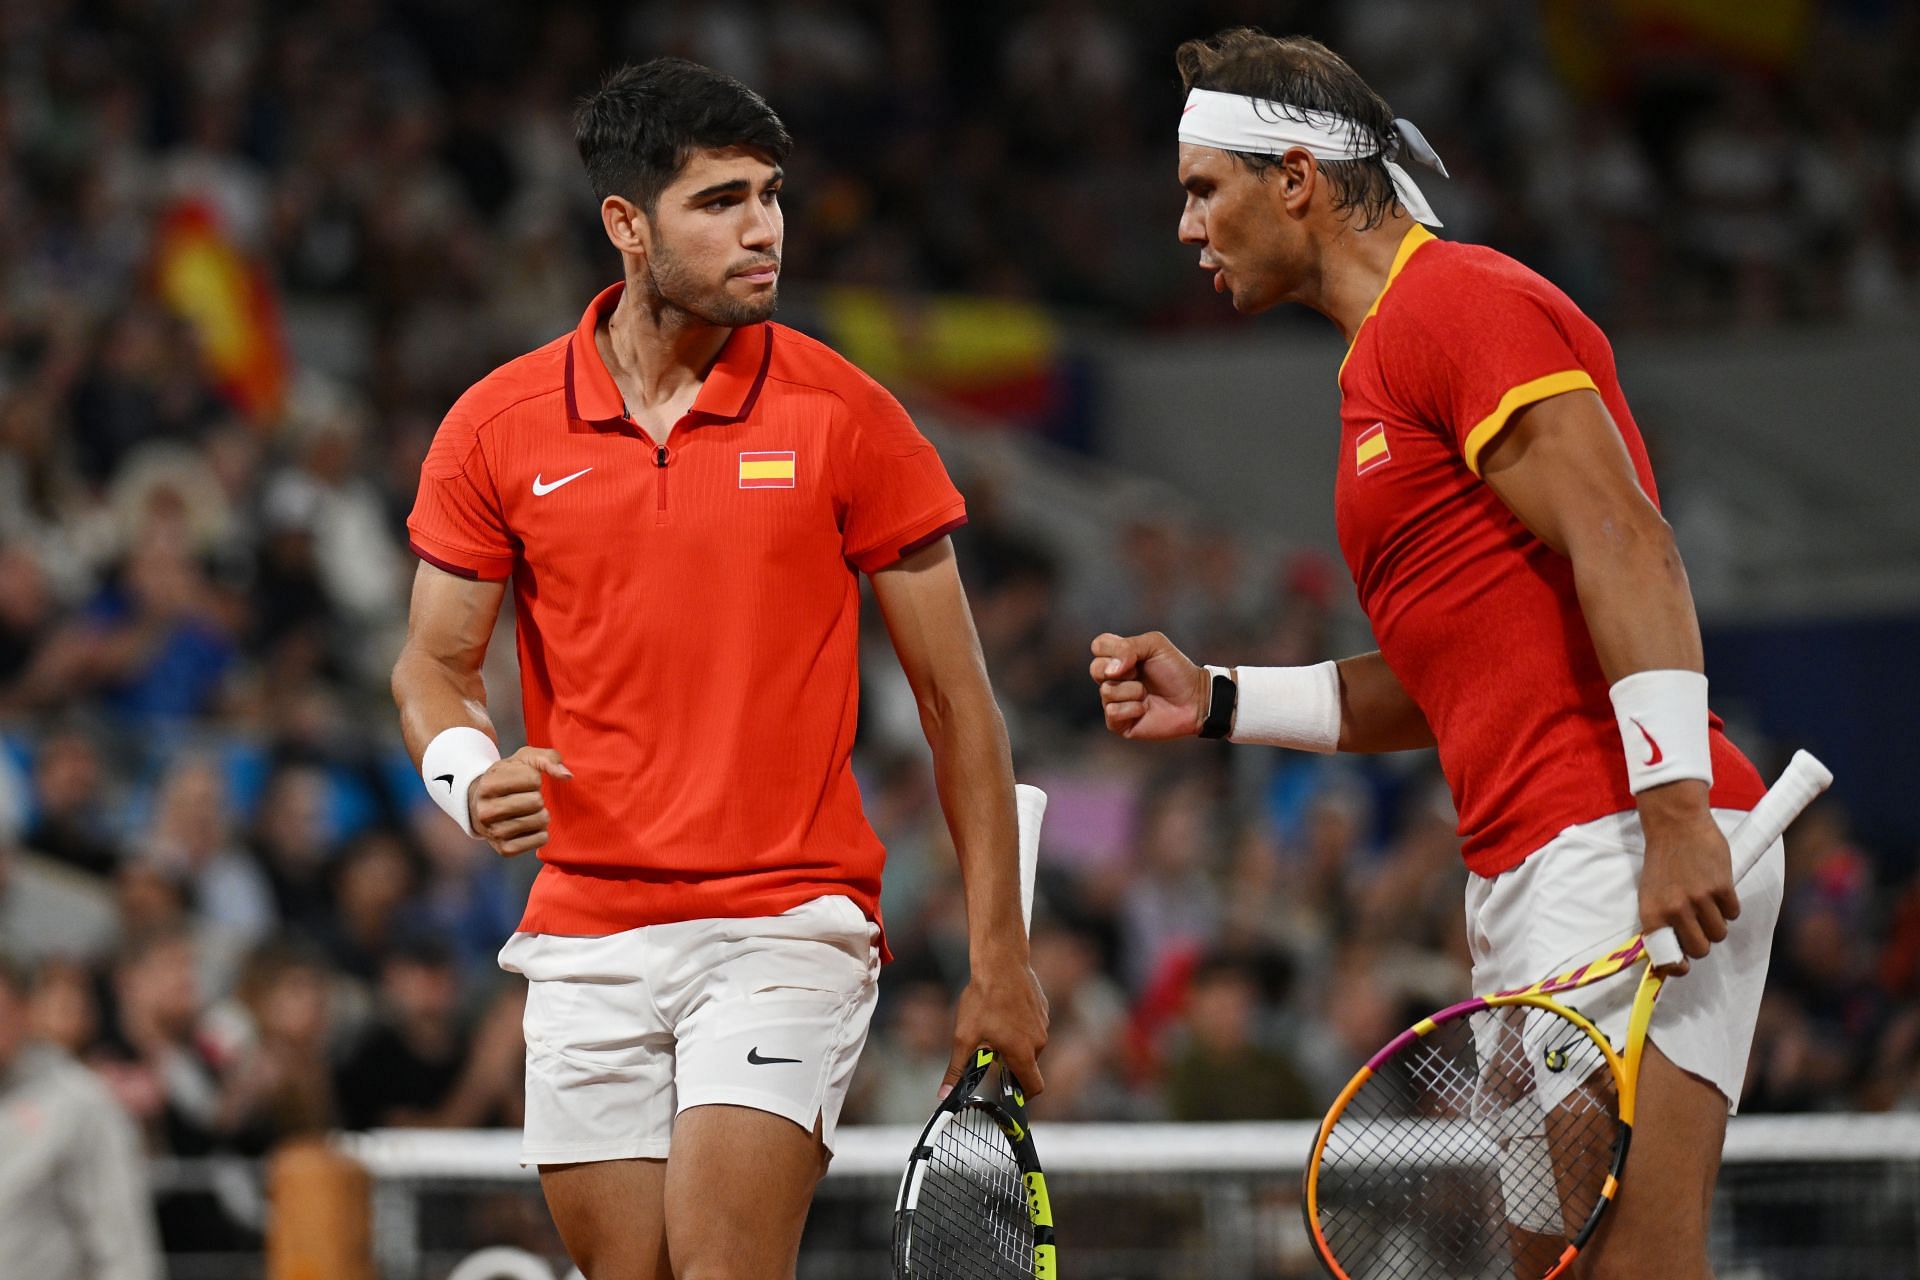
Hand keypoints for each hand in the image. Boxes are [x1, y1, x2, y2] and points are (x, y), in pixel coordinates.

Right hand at [470, 747, 570, 855]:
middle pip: (535, 802)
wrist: (482, 805)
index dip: (535, 779)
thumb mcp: (524, 760)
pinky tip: (531, 826)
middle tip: (527, 798)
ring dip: (542, 814)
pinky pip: (540, 840)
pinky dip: (542, 832)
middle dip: (538, 797)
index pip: (532, 779)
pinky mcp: (505, 850)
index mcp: (488, 785)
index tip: (524, 782)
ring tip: (529, 811)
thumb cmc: (509, 778)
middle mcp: (486, 811)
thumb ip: (547, 759)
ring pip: (539, 821)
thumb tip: (567, 775)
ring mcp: (493, 832)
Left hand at [942, 952, 1048, 1099]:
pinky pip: (1033, 1027)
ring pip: (1031, 1045)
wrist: (1000, 962)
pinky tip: (1003, 1012)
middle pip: (1029, 1066)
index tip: (1008, 1091)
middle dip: (1012, 1064)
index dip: (1023, 1095)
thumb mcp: (964, 1037)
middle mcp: (1038, 1041)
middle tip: (990, 1053)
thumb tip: (944, 1094)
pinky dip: (1021, 1027)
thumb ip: (957, 1069)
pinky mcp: (1043, 1009)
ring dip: (1016, 1044)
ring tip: (994, 1027)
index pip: (1034, 1088)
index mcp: (1023, 1052)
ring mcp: (1043, 1023)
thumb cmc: (983, 998)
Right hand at [1089, 631, 1208, 739]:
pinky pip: (1112, 712)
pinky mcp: (1119, 723)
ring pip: (1106, 691)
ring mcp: (1115, 701)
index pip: (1098, 646)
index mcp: (1119, 657)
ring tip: (1147, 694)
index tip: (1136, 657)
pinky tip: (1145, 709)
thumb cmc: (1176, 670)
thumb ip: (1127, 647)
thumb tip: (1110, 671)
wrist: (1194, 698)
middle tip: (1141, 674)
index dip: (1114, 650)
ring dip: (1133, 690)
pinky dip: (1132, 708)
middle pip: (1095, 668)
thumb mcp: (1154, 645)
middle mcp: (1113, 679)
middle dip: (1122, 671)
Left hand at [1637, 781, 1739, 976]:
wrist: (1675, 824)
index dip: (1677, 966)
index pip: (1665, 955)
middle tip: (1700, 926)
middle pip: (1700, 950)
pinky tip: (1718, 889)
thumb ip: (1661, 920)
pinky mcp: (1721, 887)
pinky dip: (1729, 906)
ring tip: (1708, 903)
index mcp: (1652, 913)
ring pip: (1719, 934)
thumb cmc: (1663, 860)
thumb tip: (1672, 953)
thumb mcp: (1651, 892)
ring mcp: (1699, 899)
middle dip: (1702, 942)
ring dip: (1717, 923)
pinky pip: (1733, 913)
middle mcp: (1674, 910)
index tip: (1682, 966)